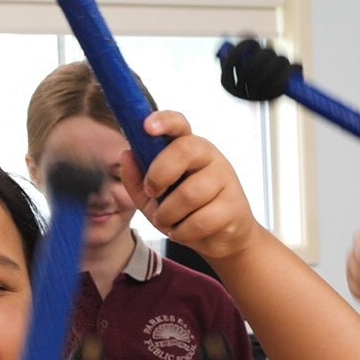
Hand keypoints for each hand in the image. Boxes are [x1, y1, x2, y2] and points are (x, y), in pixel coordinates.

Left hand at [120, 110, 257, 262]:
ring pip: (190, 193)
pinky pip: (201, 220)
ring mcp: (225, 179)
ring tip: (167, 221)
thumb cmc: (185, 212)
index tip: (147, 127)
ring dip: (168, 214)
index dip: (163, 121)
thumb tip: (126, 155)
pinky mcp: (233, 206)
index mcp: (188, 148)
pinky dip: (183, 232)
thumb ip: (136, 178)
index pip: (179, 124)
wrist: (219, 238)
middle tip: (151, 192)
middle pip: (183, 150)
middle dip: (158, 174)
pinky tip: (184, 231)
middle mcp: (209, 156)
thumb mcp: (152, 198)